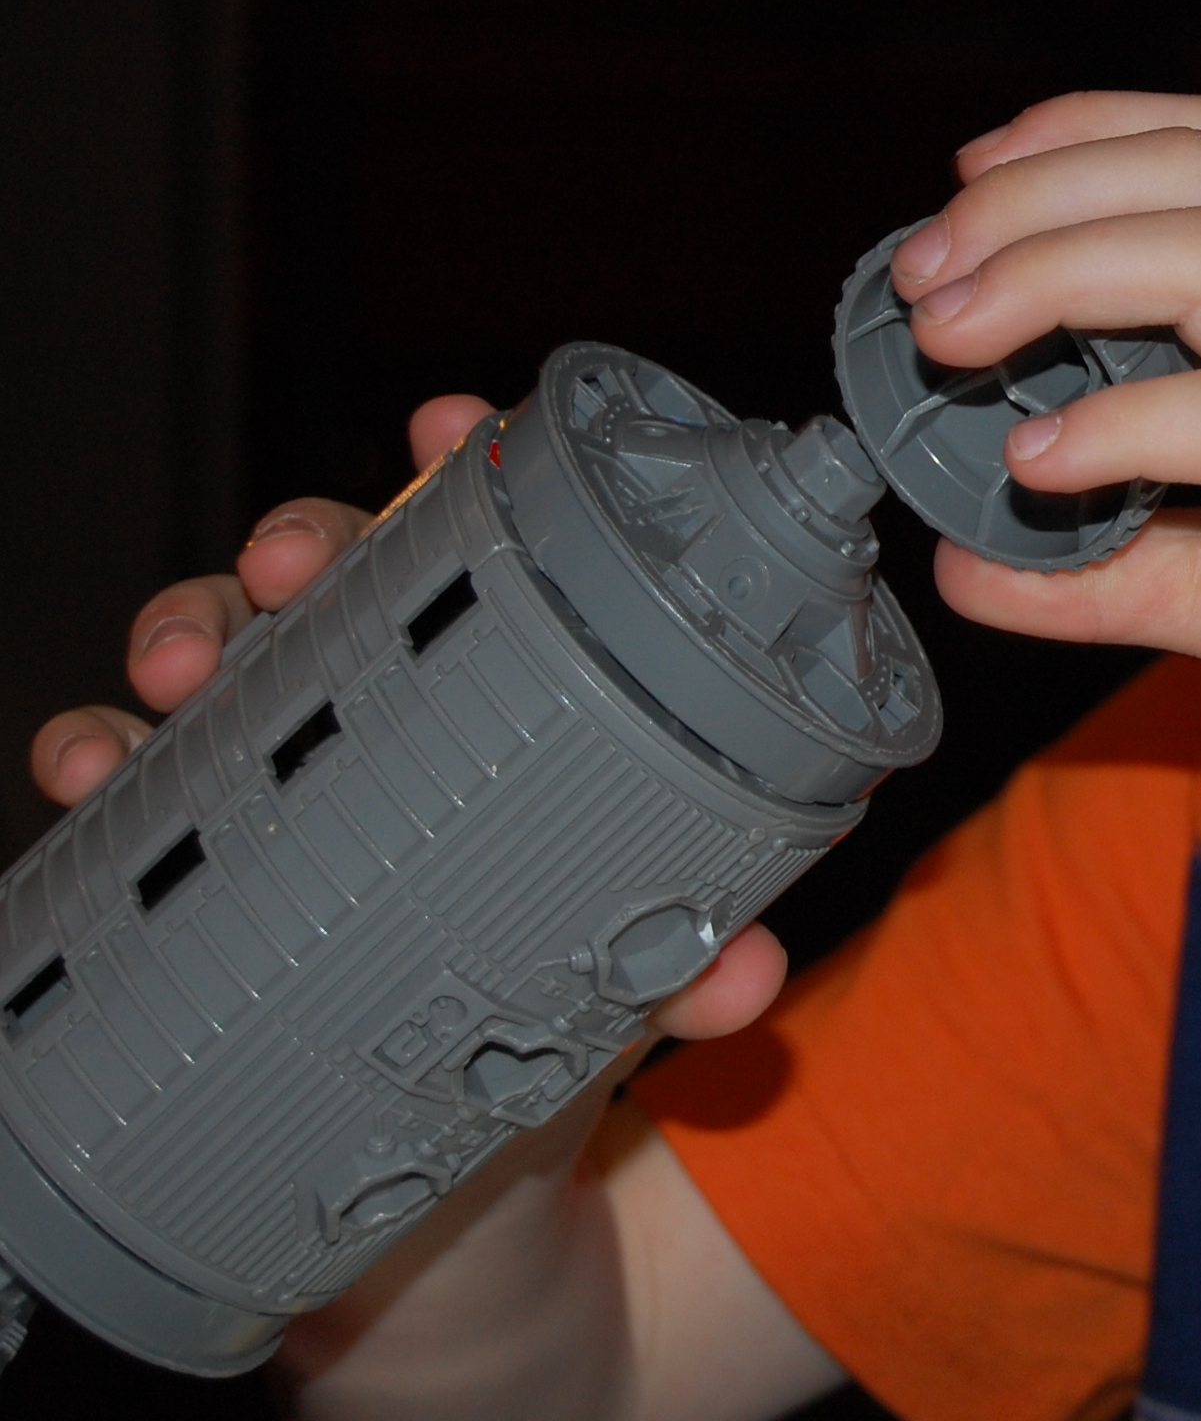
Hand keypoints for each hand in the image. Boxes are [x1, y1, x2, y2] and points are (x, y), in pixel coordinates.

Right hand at [23, 394, 785, 1042]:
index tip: (450, 424)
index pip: (487, 544)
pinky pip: (133, 767)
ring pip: (224, 644)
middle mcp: (389, 692)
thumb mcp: (629, 974)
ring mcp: (287, 752)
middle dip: (305, 541)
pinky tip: (90, 765)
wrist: (465, 1150)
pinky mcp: (199, 833)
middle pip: (339, 567)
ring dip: (193, 628)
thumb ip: (687, 964)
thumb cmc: (558, 996)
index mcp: (508, 680)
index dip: (465, 463)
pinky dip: (98, 750)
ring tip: (185, 666)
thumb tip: (735, 977)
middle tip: (292, 566)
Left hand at [896, 91, 1200, 865]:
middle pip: (1192, 173)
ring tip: (952, 338)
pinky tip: (1042, 466)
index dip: (1075, 141)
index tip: (964, 200)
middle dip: (1031, 198)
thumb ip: (1105, 569)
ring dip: (1057, 272)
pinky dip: (1129, 421)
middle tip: (920, 280)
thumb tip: (963, 561)